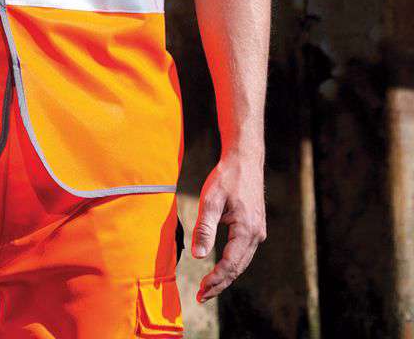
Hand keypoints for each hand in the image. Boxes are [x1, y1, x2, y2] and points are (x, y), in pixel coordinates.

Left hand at [190, 149, 266, 302]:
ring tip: (208, 287)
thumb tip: (198, 255)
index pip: (230, 265)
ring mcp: (258, 231)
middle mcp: (256, 234)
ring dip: (225, 276)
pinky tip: (221, 267)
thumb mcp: (211, 200)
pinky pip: (243, 252)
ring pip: (242, 262)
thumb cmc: (226, 177)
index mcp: (246, 230)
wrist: (245, 159)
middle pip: (238, 268)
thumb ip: (204, 228)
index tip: (200, 292)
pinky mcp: (255, 227)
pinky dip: (232, 263)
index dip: (215, 280)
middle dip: (220, 284)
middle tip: (201, 296)